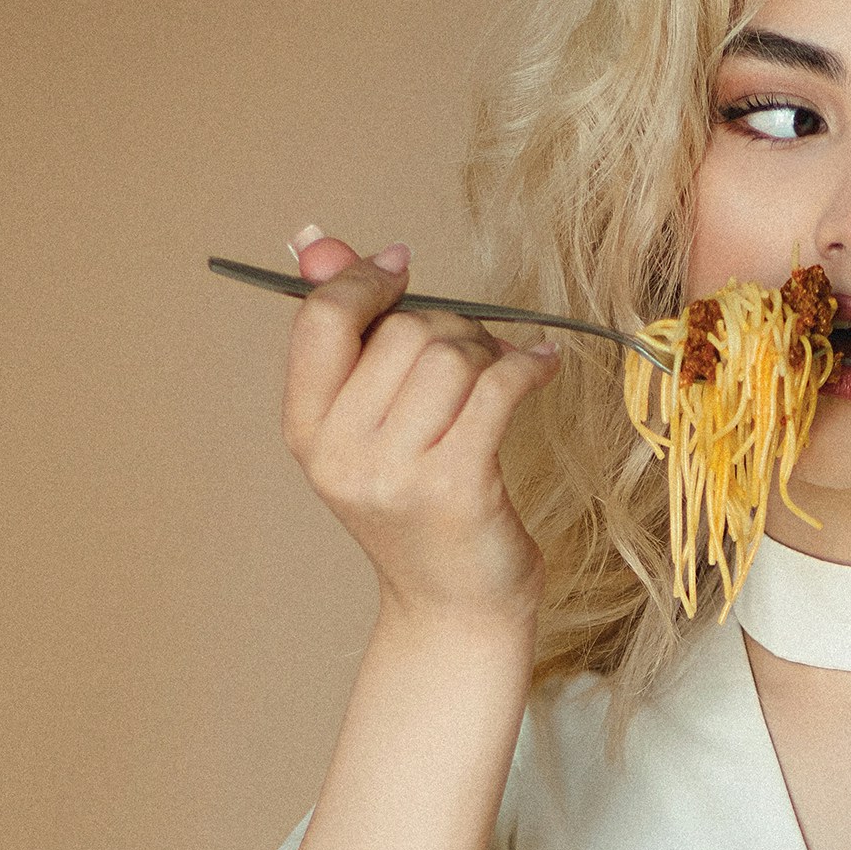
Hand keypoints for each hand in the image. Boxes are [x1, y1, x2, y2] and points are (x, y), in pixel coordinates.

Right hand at [280, 231, 558, 624]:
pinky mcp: (458, 487)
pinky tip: (544, 367)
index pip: (322, 319)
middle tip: (477, 351)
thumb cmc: (418, 512)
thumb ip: (347, 335)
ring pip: (452, 355)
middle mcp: (342, 453)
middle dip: (451, 325)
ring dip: (490, 351)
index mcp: (307, 431)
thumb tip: (316, 240)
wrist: (455, 610)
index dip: (365, 280)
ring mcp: (397, 474)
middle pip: (404, 332)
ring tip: (504, 373)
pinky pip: (498, 389)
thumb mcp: (367, 428)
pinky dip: (529, 367)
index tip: (402, 268)